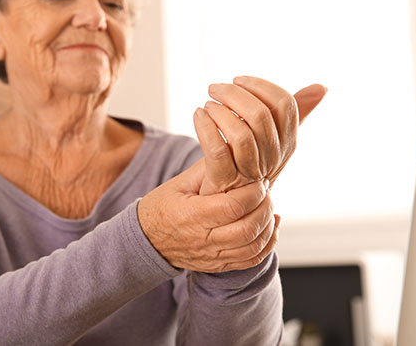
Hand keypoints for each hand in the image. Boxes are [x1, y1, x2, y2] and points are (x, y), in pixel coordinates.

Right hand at [138, 160, 279, 272]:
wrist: (146, 240)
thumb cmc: (162, 206)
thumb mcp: (179, 183)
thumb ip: (208, 169)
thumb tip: (234, 150)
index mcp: (190, 215)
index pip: (233, 207)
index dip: (253, 193)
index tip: (259, 181)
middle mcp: (202, 239)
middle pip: (247, 229)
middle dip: (264, 208)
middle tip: (266, 193)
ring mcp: (211, 256)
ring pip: (252, 247)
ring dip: (267, 225)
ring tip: (267, 207)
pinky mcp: (217, 266)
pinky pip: (250, 261)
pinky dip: (266, 245)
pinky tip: (269, 227)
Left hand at [194, 77, 325, 193]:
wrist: (218, 209)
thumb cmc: (243, 168)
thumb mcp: (270, 140)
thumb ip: (290, 114)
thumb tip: (321, 88)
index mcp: (286, 145)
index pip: (285, 105)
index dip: (262, 86)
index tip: (238, 80)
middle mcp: (273, 160)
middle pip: (261, 116)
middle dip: (234, 94)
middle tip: (214, 88)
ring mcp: (250, 174)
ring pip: (240, 134)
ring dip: (219, 110)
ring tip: (207, 104)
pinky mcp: (224, 183)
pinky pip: (217, 149)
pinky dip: (204, 126)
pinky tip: (198, 115)